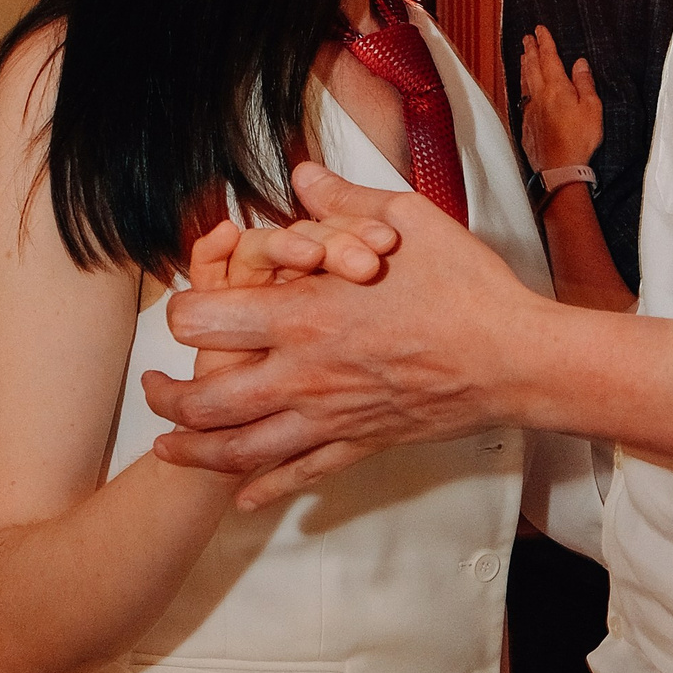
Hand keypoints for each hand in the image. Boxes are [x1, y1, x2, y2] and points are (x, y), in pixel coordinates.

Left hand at [146, 163, 549, 506]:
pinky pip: (298, 475)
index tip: (189, 306)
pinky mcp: (359, 444)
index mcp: (306, 315)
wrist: (515, 359)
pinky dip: (262, 489)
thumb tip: (302, 176)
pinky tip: (240, 496)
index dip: (184, 310)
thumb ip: (344, 199)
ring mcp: (330, 417)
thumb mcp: (408, 220)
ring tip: (168, 447)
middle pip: (205, 401)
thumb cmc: (466, 289)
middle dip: (168, 397)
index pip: (204, 320)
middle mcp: (305, 375)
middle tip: (156, 389)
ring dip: (194, 452)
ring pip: (240, 451)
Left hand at [520, 25, 602, 174]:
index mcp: (557, 88)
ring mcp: (531, 110)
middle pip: (532, 67)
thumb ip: (584, 83)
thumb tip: (580, 64)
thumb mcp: (591, 108)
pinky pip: (523, 98)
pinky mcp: (527, 125)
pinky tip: (524, 88)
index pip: (549, 58)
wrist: (559, 167)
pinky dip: (522, 86)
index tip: (540, 30)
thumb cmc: (578, 140)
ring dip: (524, 66)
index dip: (545, 42)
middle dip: (531, 50)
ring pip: (525, 81)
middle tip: (528, 38)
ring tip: (524, 56)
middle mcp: (539, 96)